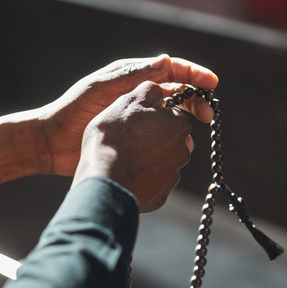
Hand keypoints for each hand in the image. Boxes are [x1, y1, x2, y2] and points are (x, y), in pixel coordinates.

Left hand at [0, 55, 217, 183]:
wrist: (51, 142)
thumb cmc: (70, 112)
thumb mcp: (100, 89)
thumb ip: (131, 76)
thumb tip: (165, 61)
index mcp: (130, 76)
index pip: (169, 69)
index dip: (193, 74)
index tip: (211, 84)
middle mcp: (136, 94)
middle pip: (176, 91)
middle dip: (195, 99)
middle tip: (207, 114)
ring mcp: (136, 116)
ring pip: (170, 113)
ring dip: (185, 119)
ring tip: (195, 130)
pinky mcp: (132, 137)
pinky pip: (158, 135)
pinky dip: (171, 138)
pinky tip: (177, 146)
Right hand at [71, 81, 191, 212]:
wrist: (103, 178)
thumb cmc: (114, 136)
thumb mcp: (127, 101)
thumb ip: (148, 90)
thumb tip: (158, 90)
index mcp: (178, 124)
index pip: (171, 115)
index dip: (152, 117)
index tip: (135, 121)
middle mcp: (182, 151)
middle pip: (170, 140)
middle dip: (154, 139)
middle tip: (128, 141)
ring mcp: (172, 177)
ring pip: (162, 163)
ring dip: (147, 161)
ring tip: (123, 161)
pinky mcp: (160, 197)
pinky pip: (153, 185)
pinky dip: (142, 181)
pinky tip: (124, 177)